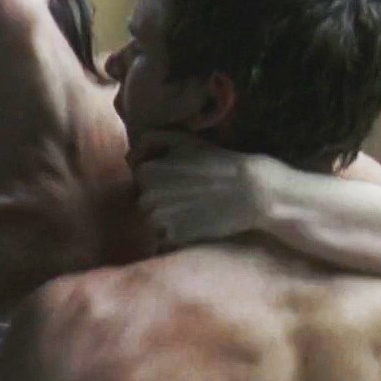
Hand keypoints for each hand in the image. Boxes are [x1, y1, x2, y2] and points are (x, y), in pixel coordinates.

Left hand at [129, 129, 276, 248]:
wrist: (251, 191)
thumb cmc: (218, 162)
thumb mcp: (184, 141)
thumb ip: (152, 141)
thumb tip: (129, 156)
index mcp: (147, 171)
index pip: (140, 179)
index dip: (159, 179)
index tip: (180, 180)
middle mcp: (147, 195)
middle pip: (145, 202)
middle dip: (162, 200)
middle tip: (190, 195)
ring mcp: (159, 217)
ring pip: (152, 221)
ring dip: (168, 218)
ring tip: (194, 210)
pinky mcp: (173, 236)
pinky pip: (164, 239)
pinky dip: (176, 235)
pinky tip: (196, 224)